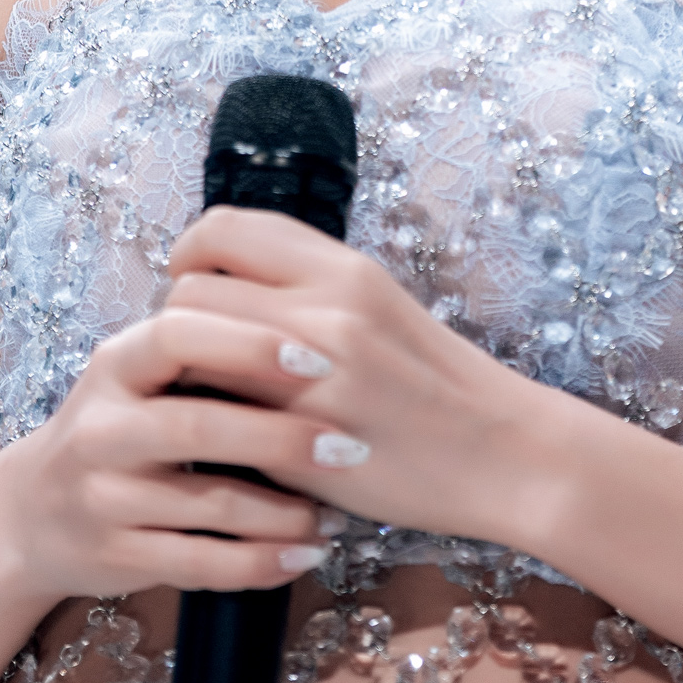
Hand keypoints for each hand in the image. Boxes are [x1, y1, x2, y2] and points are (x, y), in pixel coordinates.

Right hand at [0, 292, 347, 603]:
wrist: (31, 515)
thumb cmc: (117, 430)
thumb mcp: (138, 378)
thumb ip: (201, 350)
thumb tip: (307, 318)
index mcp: (115, 366)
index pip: (175, 333)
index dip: (247, 343)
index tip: (315, 358)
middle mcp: (101, 429)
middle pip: (198, 426)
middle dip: (283, 437)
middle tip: (348, 446)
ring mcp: (104, 498)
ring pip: (209, 506)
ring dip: (284, 513)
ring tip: (335, 515)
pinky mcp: (116, 557)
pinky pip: (202, 566)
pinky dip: (261, 563)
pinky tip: (303, 555)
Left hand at [163, 207, 553, 548]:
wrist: (506, 455)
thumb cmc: (441, 386)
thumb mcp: (381, 308)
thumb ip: (311, 290)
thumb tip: (231, 291)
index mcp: (345, 267)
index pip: (225, 228)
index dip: (190, 256)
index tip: (194, 285)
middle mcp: (326, 305)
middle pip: (192, 292)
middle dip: (177, 325)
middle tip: (194, 356)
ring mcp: (313, 372)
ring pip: (194, 354)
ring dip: (184, 374)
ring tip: (206, 395)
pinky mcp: (305, 435)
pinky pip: (219, 413)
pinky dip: (209, 420)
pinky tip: (228, 434)